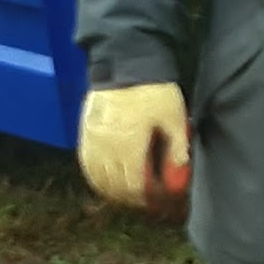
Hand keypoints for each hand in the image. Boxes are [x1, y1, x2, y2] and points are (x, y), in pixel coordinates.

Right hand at [78, 83, 190, 214]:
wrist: (126, 63)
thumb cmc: (153, 91)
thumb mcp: (174, 117)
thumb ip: (177, 146)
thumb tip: (179, 171)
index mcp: (129, 145)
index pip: (134, 185)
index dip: (147, 198)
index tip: (160, 200)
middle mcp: (107, 147)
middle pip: (115, 187)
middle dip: (132, 199)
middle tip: (147, 200)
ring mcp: (92, 141)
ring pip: (98, 179)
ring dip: (113, 192)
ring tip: (129, 194)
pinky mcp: (84, 133)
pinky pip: (87, 165)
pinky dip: (97, 178)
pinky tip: (108, 180)